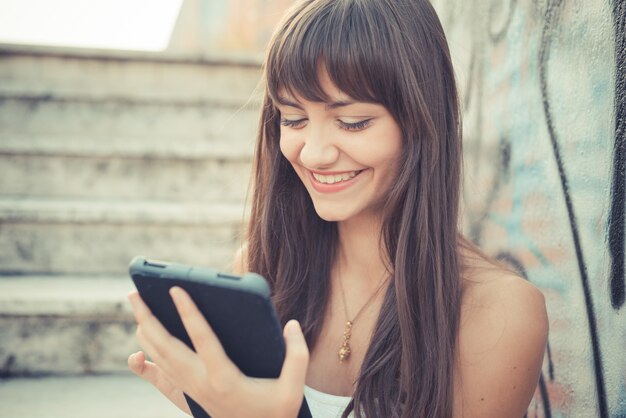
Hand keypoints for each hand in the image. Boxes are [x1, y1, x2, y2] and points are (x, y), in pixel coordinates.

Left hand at [127, 287, 309, 417]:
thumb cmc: (276, 412)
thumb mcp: (293, 389)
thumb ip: (297, 355)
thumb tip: (290, 325)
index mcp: (225, 378)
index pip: (203, 339)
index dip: (189, 312)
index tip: (176, 289)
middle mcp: (202, 383)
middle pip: (167, 347)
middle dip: (148, 318)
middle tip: (134, 293)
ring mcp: (191, 390)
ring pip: (159, 359)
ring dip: (145, 332)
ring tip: (136, 307)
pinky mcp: (188, 396)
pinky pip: (159, 381)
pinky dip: (144, 367)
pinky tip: (135, 355)